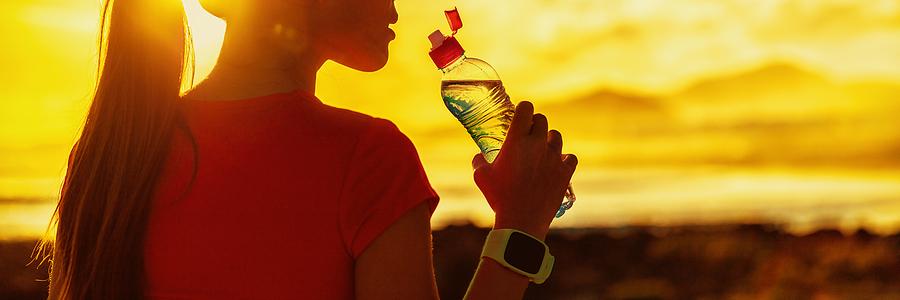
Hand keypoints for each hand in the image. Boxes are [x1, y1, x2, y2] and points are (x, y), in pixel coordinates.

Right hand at [471, 101, 577, 239]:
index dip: (523, 109)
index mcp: (517, 141)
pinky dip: (564, 159)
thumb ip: (479, 161)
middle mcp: (538, 144)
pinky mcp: (565, 173)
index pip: (526, 108)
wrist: (522, 221)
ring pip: (556, 137)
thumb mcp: (481, 177)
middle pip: (542, 120)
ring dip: (548, 140)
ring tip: (541, 150)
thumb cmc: (499, 197)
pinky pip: (570, 158)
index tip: (520, 116)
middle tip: (527, 135)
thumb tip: (479, 156)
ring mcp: (554, 158)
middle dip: (534, 124)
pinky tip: (557, 165)